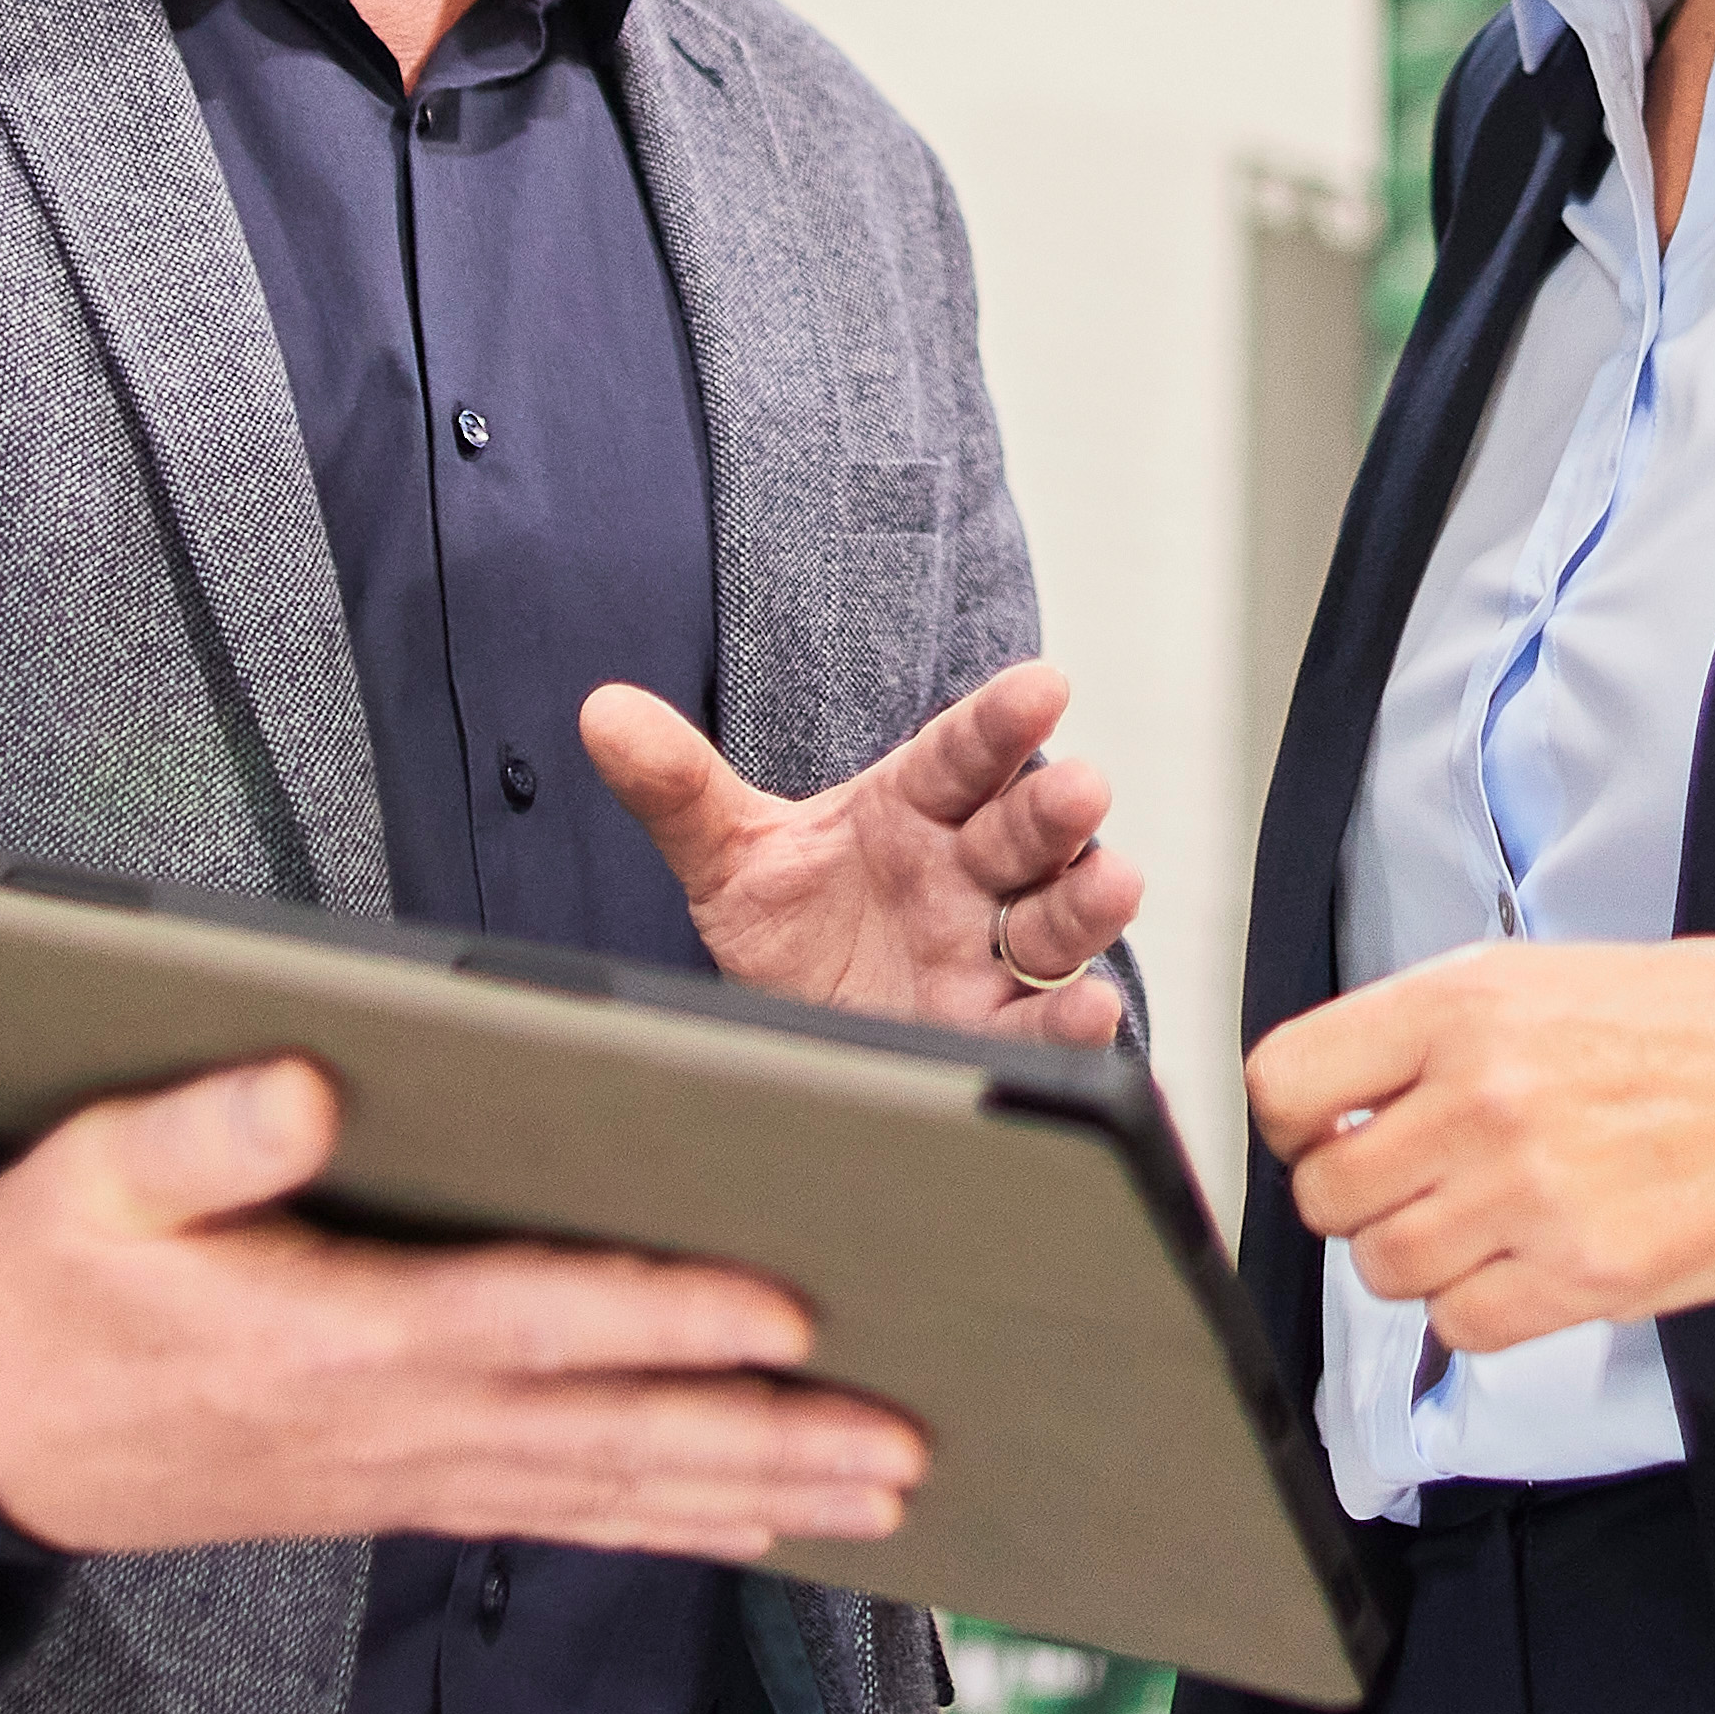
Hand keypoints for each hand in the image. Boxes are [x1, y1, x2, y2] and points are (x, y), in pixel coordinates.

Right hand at [0, 1057, 926, 1560]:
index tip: (785, 1313)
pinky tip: (758, 1522)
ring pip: (610, 1496)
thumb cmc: (42, 1282)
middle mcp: (395, 1427)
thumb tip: (313, 1080)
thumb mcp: (89, 1178)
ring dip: (752, 1498)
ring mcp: (407, 1477)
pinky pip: (565, 1516)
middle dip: (766, 1442)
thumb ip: (203, 1135)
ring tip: (886, 1497)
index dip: (661, 1320)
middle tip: (905, 1448)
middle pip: (612, 1440)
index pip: (531, 1324)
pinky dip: (671, 1523)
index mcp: (333, 1338)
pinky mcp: (405, 1494)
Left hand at [582, 661, 1140, 1046]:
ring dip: (1088, 901)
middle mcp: (965, 872)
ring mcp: (987, 952)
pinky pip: (1043, 1020)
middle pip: (1021, 829)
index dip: (1001, 722)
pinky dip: (1073, 1020)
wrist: (793, 1027)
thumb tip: (600, 711)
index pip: (962, 754)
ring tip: (1114, 880)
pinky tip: (1092, 1012)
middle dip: (1055, 808)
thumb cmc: (789, 921)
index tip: (1043, 683)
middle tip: (1080, 786)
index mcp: (913, 808)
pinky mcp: (993, 1030)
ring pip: (1054, 918)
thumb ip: (676, 788)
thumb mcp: (726, 855)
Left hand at [1247, 940, 1714, 1356]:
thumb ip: (1435, 1034)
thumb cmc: (1707, 1023)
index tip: (1323, 1134)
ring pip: (1385, 1268)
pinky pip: (1460, 1327)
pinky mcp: (1583, 1274)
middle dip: (1360, 1199)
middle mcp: (1484, 1097)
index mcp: (1465, 1005)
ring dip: (1418, 1258)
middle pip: (1327, 1192)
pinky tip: (1524, 1265)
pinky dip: (1477, 1310)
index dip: (1292, 1123)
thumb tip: (1341, 1100)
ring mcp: (1531, 1192)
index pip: (1287, 1082)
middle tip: (1416, 1185)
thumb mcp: (1549, 977)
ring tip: (1482, 1223)